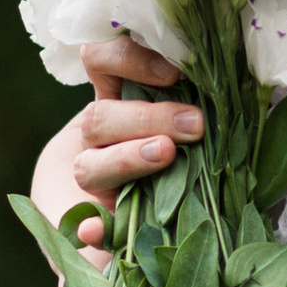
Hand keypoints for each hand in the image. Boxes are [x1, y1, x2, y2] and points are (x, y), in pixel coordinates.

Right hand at [43, 39, 205, 250]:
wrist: (127, 196)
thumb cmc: (180, 139)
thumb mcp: (181, 105)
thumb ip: (184, 80)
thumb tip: (202, 54)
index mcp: (116, 98)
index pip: (102, 62)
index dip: (129, 60)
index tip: (173, 71)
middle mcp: (99, 138)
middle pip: (100, 119)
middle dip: (148, 118)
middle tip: (195, 123)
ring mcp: (96, 178)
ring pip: (90, 166)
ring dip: (127, 159)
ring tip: (165, 155)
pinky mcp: (96, 218)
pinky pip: (85, 226)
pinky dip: (91, 231)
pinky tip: (93, 232)